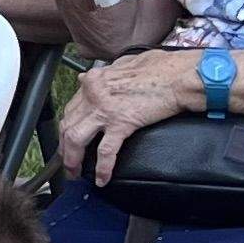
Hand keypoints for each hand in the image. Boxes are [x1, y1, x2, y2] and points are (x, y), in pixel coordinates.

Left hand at [56, 52, 199, 184]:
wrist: (179, 75)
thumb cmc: (160, 67)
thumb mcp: (125, 63)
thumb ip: (106, 74)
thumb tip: (89, 77)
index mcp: (94, 80)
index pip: (72, 107)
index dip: (68, 125)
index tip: (68, 137)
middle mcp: (93, 93)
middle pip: (67, 124)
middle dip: (64, 146)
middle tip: (67, 161)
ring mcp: (105, 109)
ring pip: (75, 138)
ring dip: (72, 159)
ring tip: (75, 173)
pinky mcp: (122, 122)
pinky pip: (106, 150)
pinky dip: (102, 167)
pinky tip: (102, 179)